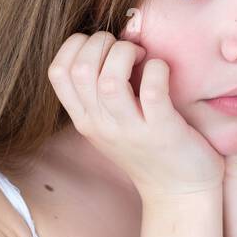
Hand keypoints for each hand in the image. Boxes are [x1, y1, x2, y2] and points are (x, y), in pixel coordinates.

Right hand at [48, 31, 224, 199]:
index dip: (76, 46)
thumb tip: (101, 45)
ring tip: (142, 57)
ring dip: (126, 54)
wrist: (179, 192)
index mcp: (85, 119)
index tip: (103, 47)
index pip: (57, 72)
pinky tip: (162, 70)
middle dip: (102, 43)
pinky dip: (156, 70)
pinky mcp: (162, 131)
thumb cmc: (147, 148)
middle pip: (80, 69)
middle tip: (127, 49)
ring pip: (109, 81)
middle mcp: (101, 125)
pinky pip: (152, 91)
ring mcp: (130, 130)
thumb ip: (97, 93)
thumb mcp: (109, 124)